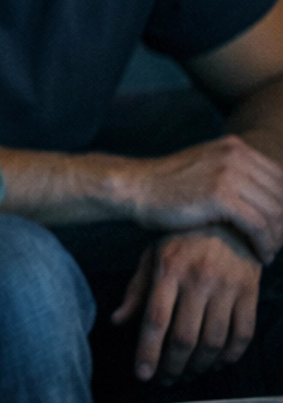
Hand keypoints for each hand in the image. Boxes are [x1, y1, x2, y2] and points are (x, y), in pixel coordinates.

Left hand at [111, 224, 260, 383]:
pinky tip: (217, 363)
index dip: (148, 352)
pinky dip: (230, 356)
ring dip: (199, 366)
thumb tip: (117, 321)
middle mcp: (199, 279)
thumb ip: (137, 289)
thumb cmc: (184, 239)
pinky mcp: (250, 291)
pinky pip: (242, 333)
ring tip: (187, 375)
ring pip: (213, 341)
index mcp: (169, 269)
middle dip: (172, 367)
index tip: (143, 375)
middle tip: (165, 381)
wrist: (231, 217)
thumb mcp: (154, 254)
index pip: (156, 320)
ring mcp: (227, 286)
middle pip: (184, 338)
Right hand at [121, 137, 282, 261]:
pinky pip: (258, 224)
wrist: (135, 189)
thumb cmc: (167, 189)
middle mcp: (236, 155)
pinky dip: (264, 243)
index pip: (281, 178)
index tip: (279, 230)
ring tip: (270, 253)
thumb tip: (265, 199)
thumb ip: (235, 177)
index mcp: (236, 147)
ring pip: (274, 211)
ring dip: (277, 237)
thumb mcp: (206, 170)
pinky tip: (260, 255)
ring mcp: (229, 173)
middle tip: (276, 245)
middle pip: (282, 194)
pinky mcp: (220, 195)